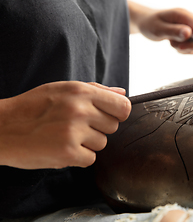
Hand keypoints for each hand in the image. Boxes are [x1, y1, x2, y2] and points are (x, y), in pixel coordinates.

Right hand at [0, 81, 130, 168]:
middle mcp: (80, 110)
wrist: (0, 128)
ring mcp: (74, 132)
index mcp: (81, 92)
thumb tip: (123, 93)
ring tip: (64, 136)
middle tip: (75, 126)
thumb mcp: (62, 89)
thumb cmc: (33, 107)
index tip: (108, 116)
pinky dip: (78, 157)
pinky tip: (61, 148)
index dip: (118, 113)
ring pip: (102, 144)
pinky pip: (90, 159)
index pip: (123, 106)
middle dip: (99, 128)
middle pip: (113, 126)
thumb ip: (96, 90)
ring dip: (87, 143)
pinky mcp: (67, 153)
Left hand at [129, 1, 192, 53]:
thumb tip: (188, 34)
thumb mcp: (159, 29)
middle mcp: (189, 19)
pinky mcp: (186, 32)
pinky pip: (190, 45)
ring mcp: (188, 26)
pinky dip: (182, 48)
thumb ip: (173, 31)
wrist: (145, 22)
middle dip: (188, 45)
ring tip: (171, 42)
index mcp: (184, 14)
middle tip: (173, 45)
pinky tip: (173, 43)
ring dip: (184, 47)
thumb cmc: (149, 24)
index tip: (181, 47)